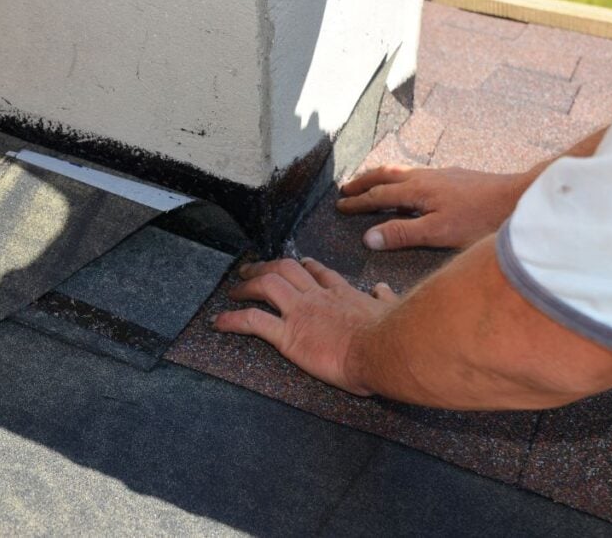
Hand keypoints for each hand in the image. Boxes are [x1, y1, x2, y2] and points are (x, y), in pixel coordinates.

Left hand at [213, 257, 398, 395]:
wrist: (384, 349)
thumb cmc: (392, 335)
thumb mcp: (391, 310)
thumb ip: (385, 298)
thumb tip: (383, 288)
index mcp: (343, 293)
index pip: (319, 273)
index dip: (305, 266)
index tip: (297, 263)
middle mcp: (317, 297)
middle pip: (285, 270)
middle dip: (265, 267)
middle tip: (251, 269)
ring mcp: (300, 313)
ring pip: (265, 286)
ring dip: (246, 285)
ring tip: (233, 289)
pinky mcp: (289, 335)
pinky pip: (253, 321)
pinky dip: (232, 320)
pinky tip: (219, 322)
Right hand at [336, 165, 528, 250]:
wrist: (518, 198)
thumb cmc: (479, 219)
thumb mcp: (437, 233)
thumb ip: (402, 234)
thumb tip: (368, 237)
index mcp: (416, 190)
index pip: (378, 196)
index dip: (357, 202)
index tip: (340, 206)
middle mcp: (425, 177)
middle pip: (385, 175)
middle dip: (363, 182)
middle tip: (346, 188)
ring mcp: (441, 174)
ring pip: (401, 171)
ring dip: (381, 177)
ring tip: (371, 182)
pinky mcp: (455, 177)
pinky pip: (417, 172)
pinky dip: (401, 177)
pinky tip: (411, 185)